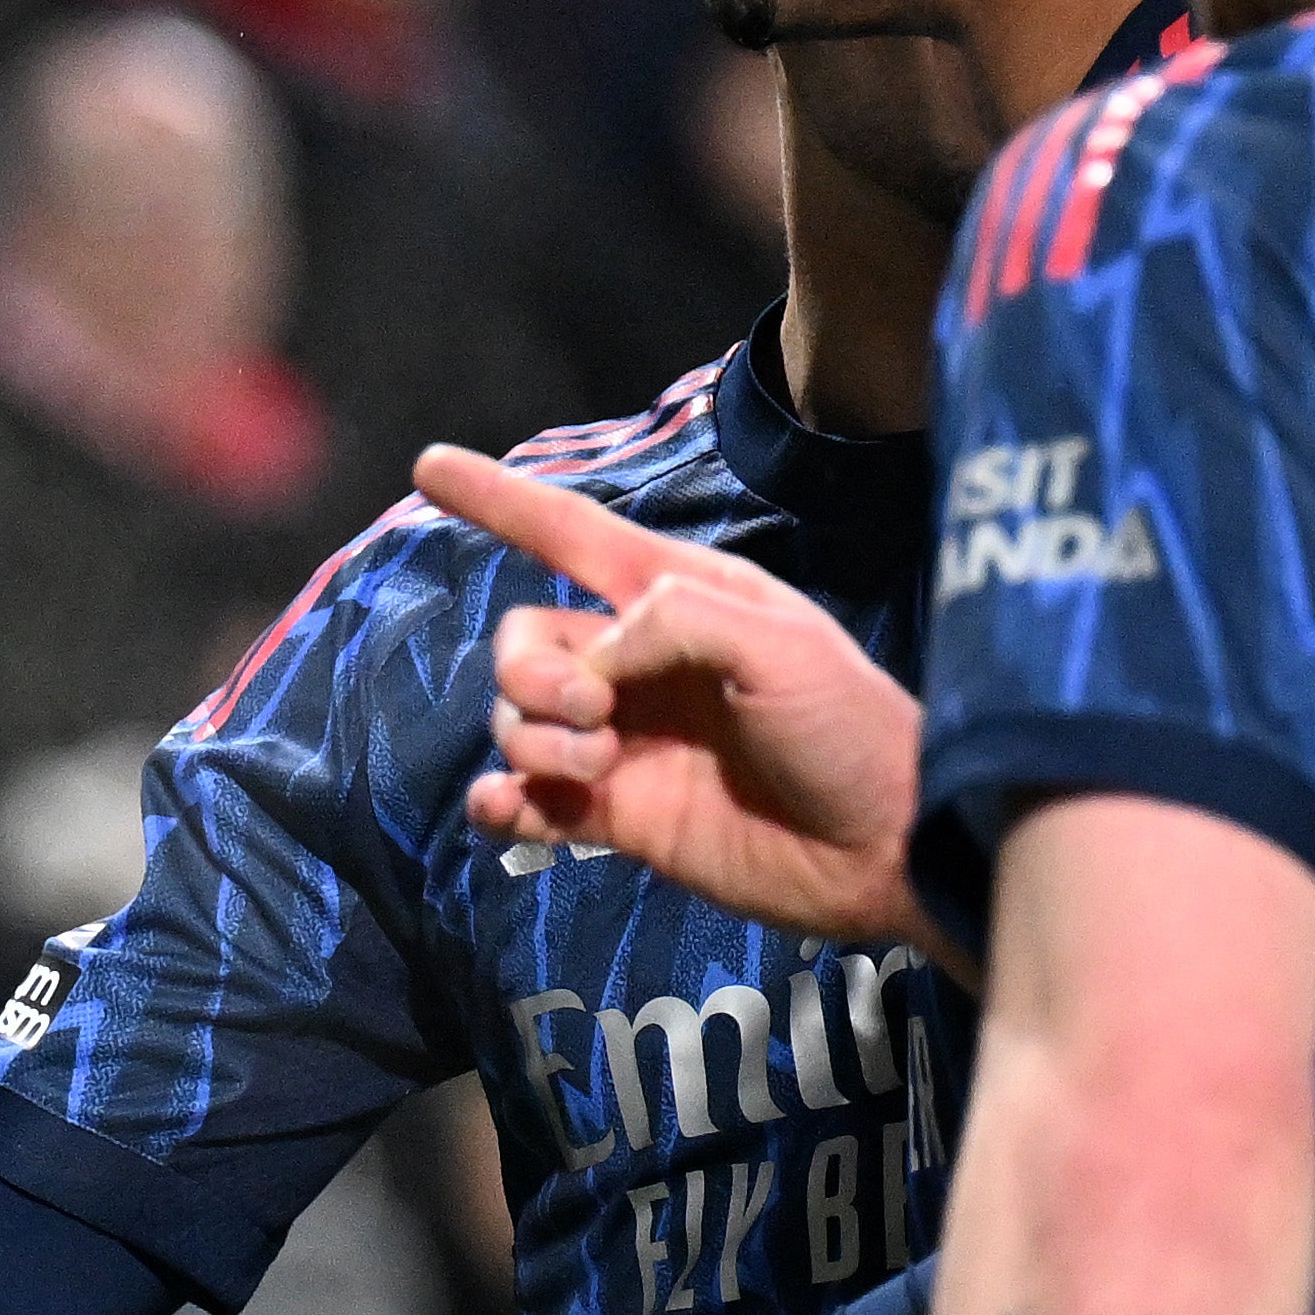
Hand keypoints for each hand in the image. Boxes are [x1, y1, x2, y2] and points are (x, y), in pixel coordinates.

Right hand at [413, 447, 927, 948]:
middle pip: (524, 642)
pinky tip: (506, 808)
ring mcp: (623, 742)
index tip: (429, 467)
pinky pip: (526, 800)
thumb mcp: (779, 641)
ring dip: (536, 740)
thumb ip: (674, 622)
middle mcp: (639, 665)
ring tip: (603, 767)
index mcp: (679, 599)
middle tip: (597, 711)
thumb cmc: (850, 727)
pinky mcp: (618, 817)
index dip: (501, 501)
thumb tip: (591, 660)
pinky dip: (500, 802)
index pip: (571, 536)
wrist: (885, 848)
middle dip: (531, 673)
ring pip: (519, 720)